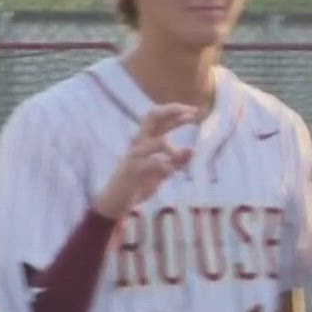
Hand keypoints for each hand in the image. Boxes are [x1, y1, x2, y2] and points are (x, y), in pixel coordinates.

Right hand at [94, 104, 195, 218]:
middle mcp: (138, 142)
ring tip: (180, 159)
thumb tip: (193, 150)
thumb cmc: (139, 183)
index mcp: (144, 139)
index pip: (159, 117)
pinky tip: (172, 172)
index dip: (176, 110)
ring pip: (159, 141)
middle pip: (153, 116)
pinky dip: (168, 166)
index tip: (195, 110)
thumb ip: (176, 161)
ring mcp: (134, 154)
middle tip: (193, 114)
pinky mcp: (133, 169)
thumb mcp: (162, 171)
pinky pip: (155, 162)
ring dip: (175, 149)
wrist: (116, 201)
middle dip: (173, 111)